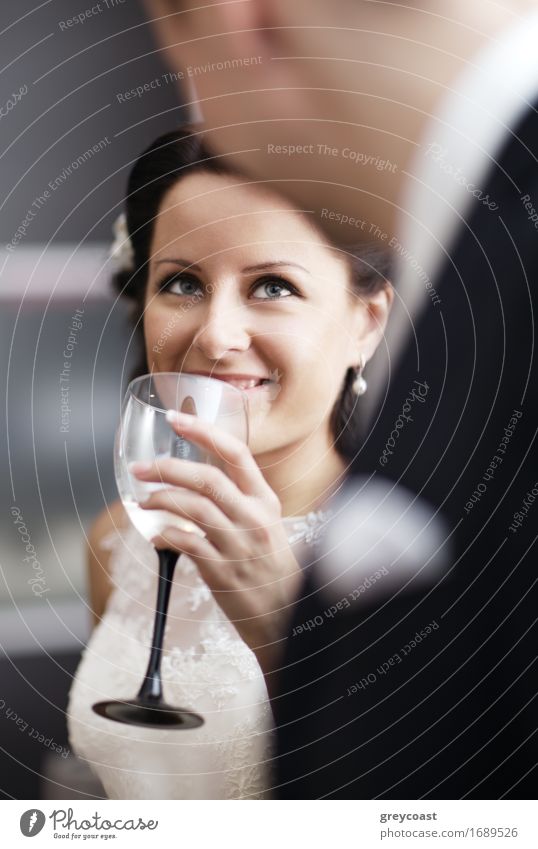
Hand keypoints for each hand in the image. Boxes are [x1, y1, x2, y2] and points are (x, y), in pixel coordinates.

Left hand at [131, 410, 302, 680]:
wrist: (288, 616)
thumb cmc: (272, 568)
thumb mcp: (267, 525)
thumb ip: (239, 501)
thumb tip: (198, 478)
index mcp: (265, 501)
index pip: (236, 453)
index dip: (204, 431)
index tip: (176, 419)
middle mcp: (254, 518)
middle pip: (207, 478)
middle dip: (167, 468)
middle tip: (141, 468)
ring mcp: (238, 545)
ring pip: (193, 508)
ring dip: (161, 499)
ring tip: (144, 500)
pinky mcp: (222, 572)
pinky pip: (186, 543)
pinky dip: (165, 535)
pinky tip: (156, 537)